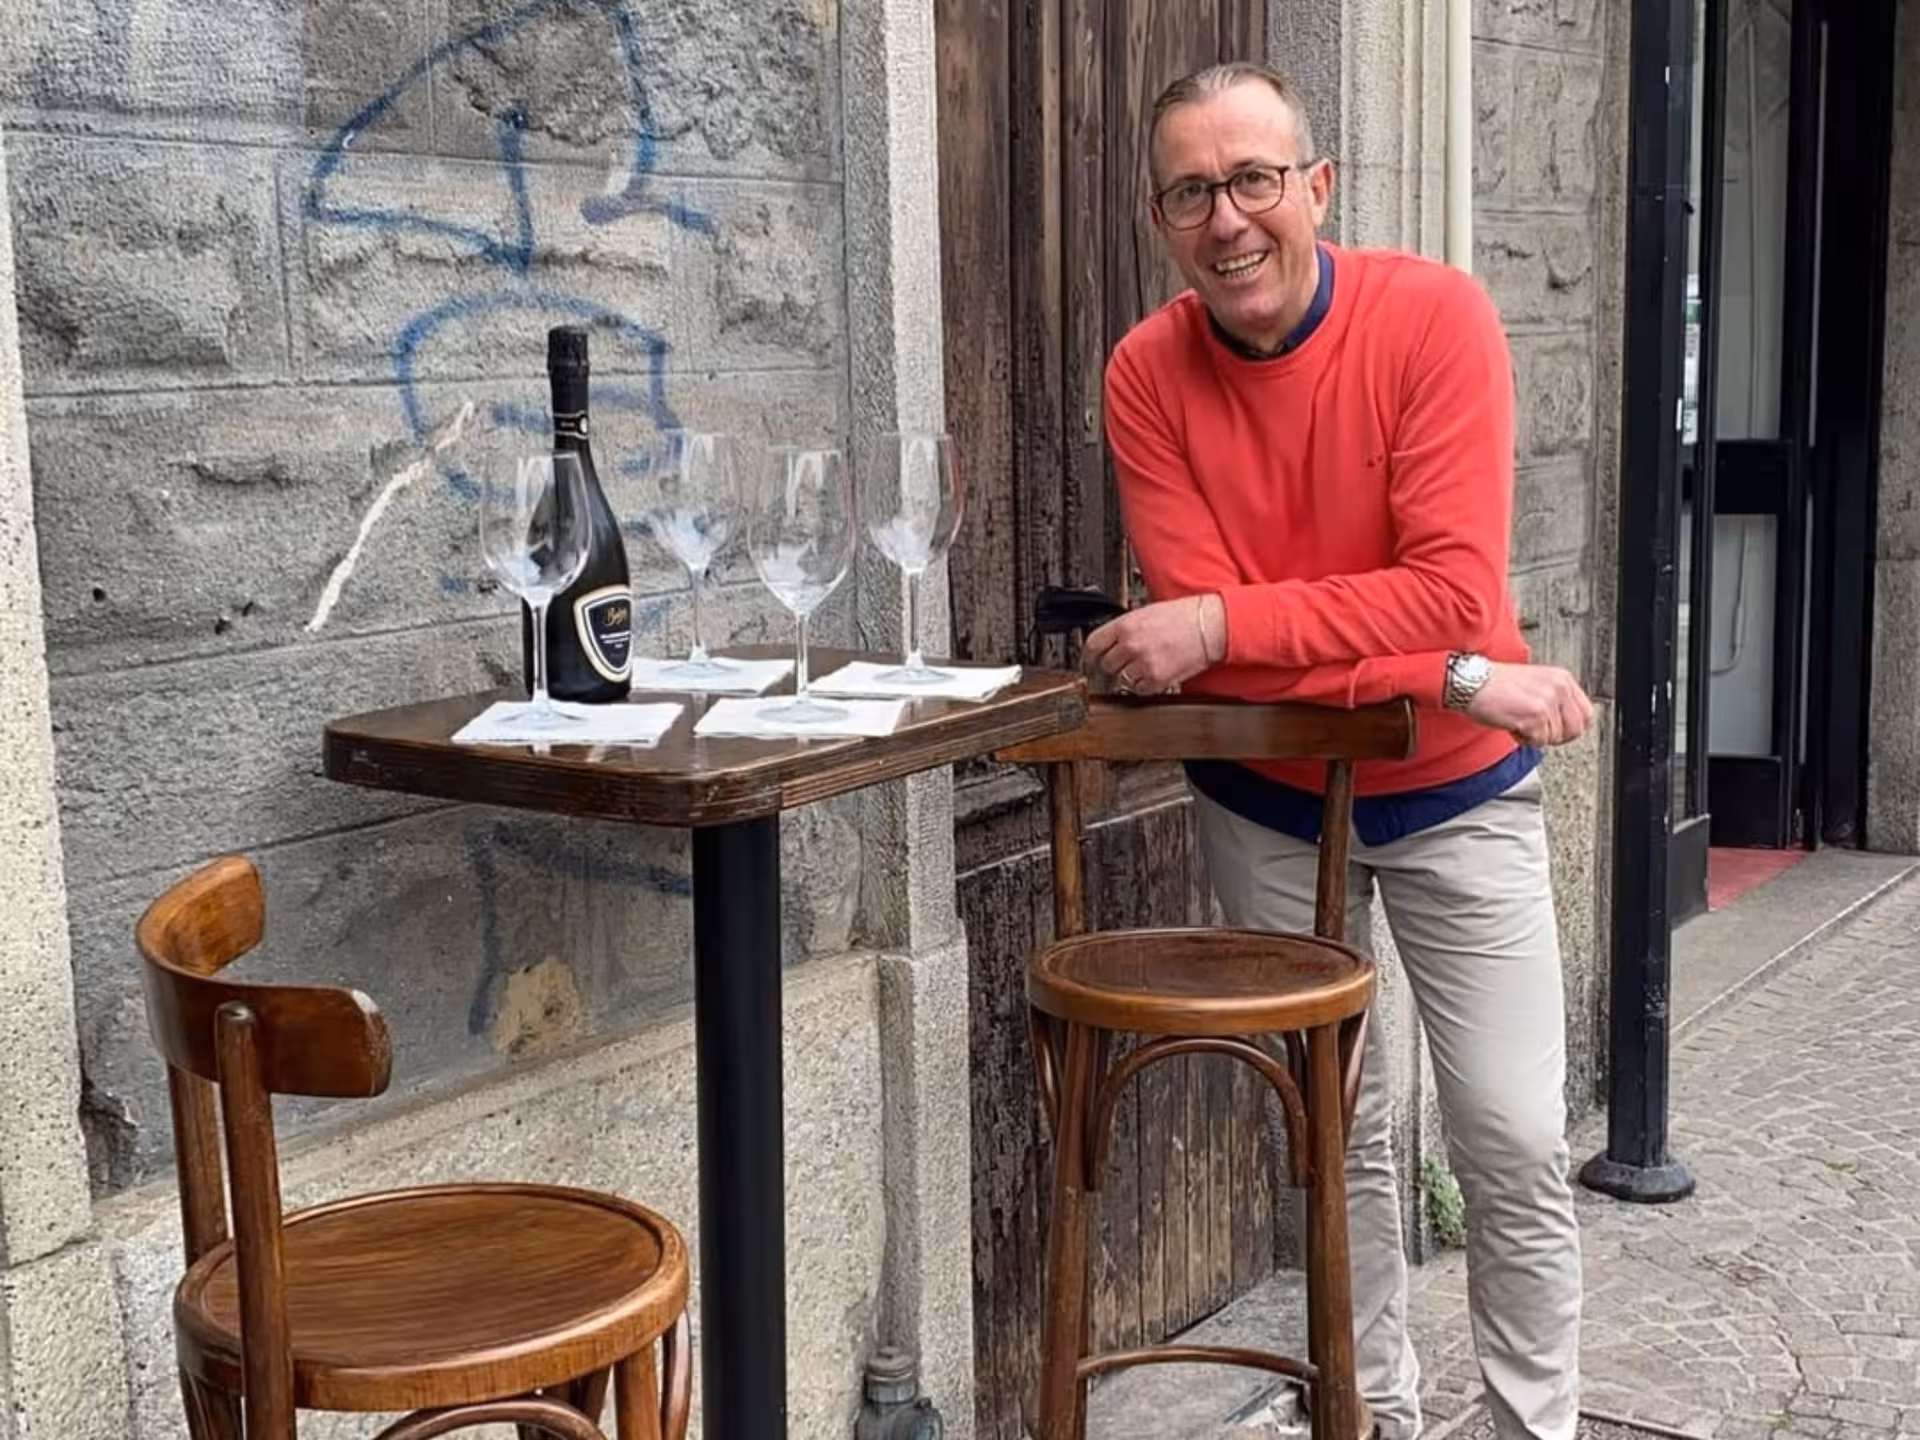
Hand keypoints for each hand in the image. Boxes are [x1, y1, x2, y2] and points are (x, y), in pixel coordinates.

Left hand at [1083, 594, 1223, 693]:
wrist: (1209, 626)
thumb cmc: (1184, 616)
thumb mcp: (1147, 612)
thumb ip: (1125, 628)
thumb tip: (1112, 641)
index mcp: (1126, 625)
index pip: (1093, 645)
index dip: (1089, 655)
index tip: (1090, 660)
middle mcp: (1131, 645)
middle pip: (1106, 664)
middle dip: (1114, 664)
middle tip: (1125, 661)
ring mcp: (1143, 664)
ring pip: (1121, 679)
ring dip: (1129, 675)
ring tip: (1145, 665)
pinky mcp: (1157, 680)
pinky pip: (1139, 689)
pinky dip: (1143, 685)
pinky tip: (1153, 673)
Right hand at [1466, 663, 1593, 746]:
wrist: (1470, 682)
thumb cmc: (1494, 683)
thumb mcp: (1535, 682)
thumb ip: (1554, 698)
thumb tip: (1566, 723)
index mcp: (1562, 678)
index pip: (1586, 713)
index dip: (1570, 727)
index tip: (1557, 730)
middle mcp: (1558, 687)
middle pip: (1576, 729)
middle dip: (1556, 736)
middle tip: (1538, 731)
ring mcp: (1547, 701)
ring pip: (1554, 737)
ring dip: (1535, 736)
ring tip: (1518, 721)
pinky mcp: (1534, 716)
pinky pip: (1538, 741)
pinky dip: (1523, 738)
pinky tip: (1511, 724)